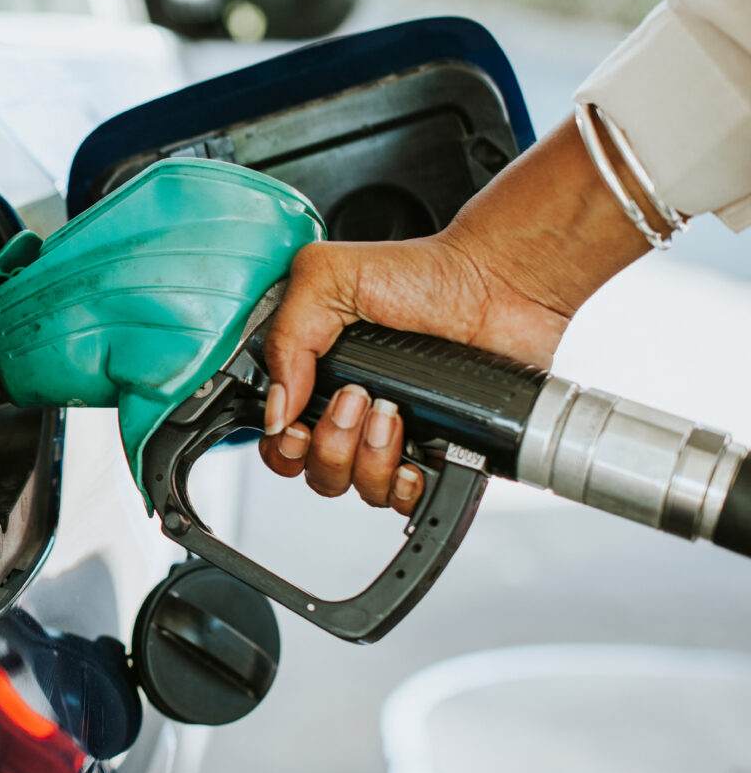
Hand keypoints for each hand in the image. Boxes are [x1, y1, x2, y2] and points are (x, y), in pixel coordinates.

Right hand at [257, 116, 653, 512]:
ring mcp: (394, 435)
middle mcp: (352, 412)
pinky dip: (406, 489)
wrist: (495, 284)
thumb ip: (286, 338)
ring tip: (391, 413)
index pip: (280, 438)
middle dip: (330, 444)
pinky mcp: (439, 451)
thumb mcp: (328, 278)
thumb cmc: (422, 273)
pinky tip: (414, 459)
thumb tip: (276, 409)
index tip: (297, 424)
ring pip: (359, 488)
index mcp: (318, 376)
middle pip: (315, 472)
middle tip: (356, 400)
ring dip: (369, 458)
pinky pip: (408, 499)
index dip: (282, 445)